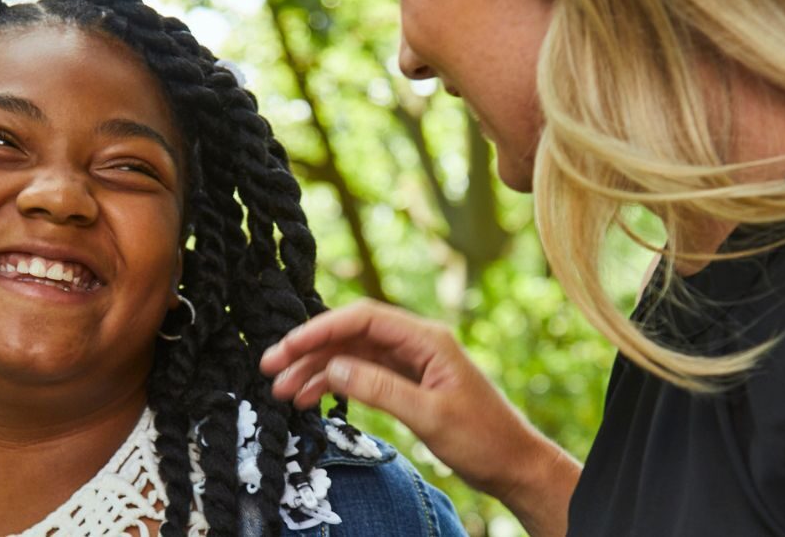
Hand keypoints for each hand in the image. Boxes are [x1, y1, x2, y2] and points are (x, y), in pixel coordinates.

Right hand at [260, 300, 578, 535]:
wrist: (513, 464)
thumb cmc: (483, 439)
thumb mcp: (430, 415)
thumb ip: (381, 389)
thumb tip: (333, 368)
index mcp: (427, 339)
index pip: (362, 319)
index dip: (320, 330)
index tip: (286, 349)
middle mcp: (417, 343)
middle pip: (351, 334)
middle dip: (309, 350)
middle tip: (271, 370)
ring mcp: (411, 363)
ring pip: (352, 355)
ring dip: (317, 370)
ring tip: (284, 392)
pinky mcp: (408, 383)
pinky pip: (363, 374)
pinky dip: (336, 384)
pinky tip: (312, 397)